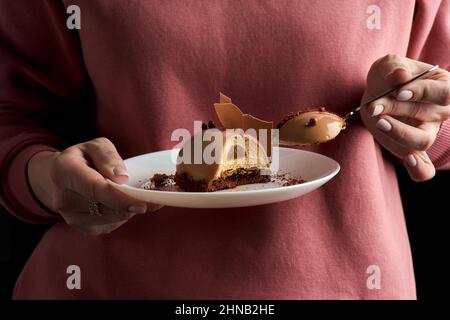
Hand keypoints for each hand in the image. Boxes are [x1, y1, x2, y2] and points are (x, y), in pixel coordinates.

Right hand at [27, 137, 162, 234]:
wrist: (58, 177)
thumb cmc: (83, 158)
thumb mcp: (95, 146)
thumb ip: (108, 157)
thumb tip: (122, 178)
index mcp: (64, 171)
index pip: (95, 189)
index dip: (120, 199)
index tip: (142, 205)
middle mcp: (63, 198)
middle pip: (105, 207)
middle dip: (131, 204)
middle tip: (152, 198)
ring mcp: (70, 217)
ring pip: (111, 219)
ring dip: (128, 210)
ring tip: (135, 196)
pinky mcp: (81, 228)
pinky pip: (110, 225)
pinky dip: (122, 216)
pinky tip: (122, 204)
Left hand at [360, 54, 449, 181]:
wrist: (376, 93)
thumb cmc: (387, 76)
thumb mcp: (388, 65)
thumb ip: (393, 68)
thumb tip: (401, 76)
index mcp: (442, 87)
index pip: (443, 92)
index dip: (422, 92)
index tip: (398, 91)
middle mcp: (439, 112)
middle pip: (427, 115)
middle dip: (397, 109)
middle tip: (375, 106)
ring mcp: (426, 132)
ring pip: (423, 140)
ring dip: (400, 133)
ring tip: (380, 122)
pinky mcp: (411, 149)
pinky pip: (424, 169)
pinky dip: (419, 170)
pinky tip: (409, 162)